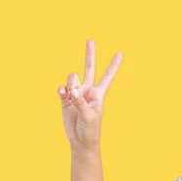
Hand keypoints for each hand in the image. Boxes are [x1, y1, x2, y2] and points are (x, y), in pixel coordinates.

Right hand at [57, 39, 121, 153]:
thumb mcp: (89, 117)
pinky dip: (61, 90)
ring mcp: (76, 94)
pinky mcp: (65, 100)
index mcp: (98, 94)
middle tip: (90, 40)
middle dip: (89, 54)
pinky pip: (62, 89)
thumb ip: (80, 103)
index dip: (113, 65)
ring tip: (71, 96)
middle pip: (89, 69)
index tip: (120, 53)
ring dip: (71, 84)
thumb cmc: (90, 130)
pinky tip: (63, 94)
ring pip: (72, 78)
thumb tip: (72, 91)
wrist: (80, 141)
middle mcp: (87, 91)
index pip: (107, 77)